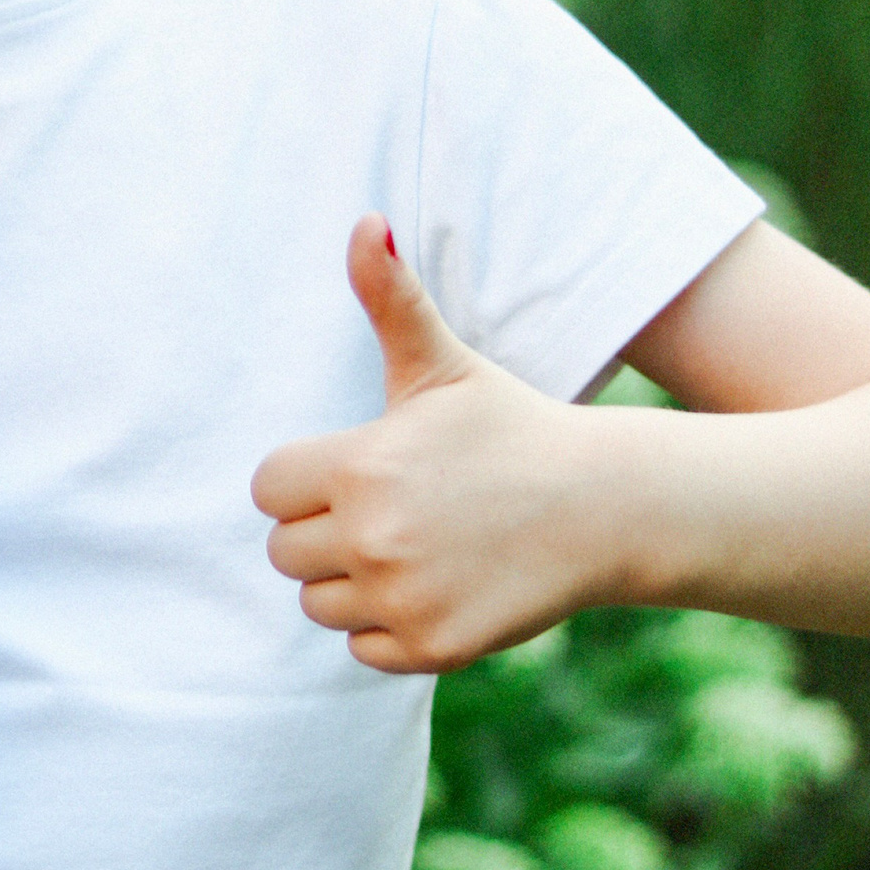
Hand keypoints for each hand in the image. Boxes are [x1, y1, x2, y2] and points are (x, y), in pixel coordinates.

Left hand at [252, 216, 619, 672]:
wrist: (600, 506)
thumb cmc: (510, 426)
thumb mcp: (443, 364)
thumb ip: (390, 297)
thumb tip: (363, 221)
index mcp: (360, 466)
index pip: (268, 488)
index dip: (304, 478)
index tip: (355, 468)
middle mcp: (373, 537)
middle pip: (285, 551)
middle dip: (324, 530)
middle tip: (389, 507)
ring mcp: (402, 597)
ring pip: (318, 603)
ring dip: (350, 581)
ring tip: (412, 544)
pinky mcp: (431, 647)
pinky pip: (361, 647)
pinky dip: (386, 625)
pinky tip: (432, 584)